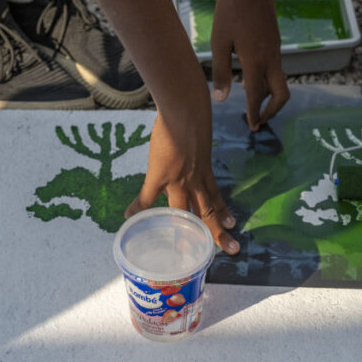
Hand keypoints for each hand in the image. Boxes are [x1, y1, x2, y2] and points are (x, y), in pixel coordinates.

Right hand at [126, 110, 239, 253]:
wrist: (184, 109)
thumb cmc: (192, 113)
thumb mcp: (199, 136)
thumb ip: (195, 148)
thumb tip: (191, 149)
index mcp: (204, 170)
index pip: (216, 196)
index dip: (223, 213)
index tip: (232, 226)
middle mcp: (195, 180)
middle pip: (208, 211)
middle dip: (218, 233)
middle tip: (231, 250)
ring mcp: (178, 181)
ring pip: (185, 214)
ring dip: (185, 234)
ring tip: (187, 253)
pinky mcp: (159, 176)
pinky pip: (147, 199)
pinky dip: (139, 210)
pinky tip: (130, 219)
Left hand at [210, 0, 289, 130]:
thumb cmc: (229, 10)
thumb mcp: (219, 42)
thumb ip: (220, 71)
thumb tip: (221, 98)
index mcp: (256, 60)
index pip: (257, 95)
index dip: (255, 114)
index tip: (252, 127)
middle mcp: (271, 57)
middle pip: (281, 94)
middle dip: (272, 111)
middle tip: (258, 121)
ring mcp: (276, 49)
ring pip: (280, 82)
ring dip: (269, 97)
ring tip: (254, 106)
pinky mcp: (275, 42)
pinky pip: (275, 69)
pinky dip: (267, 81)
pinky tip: (250, 81)